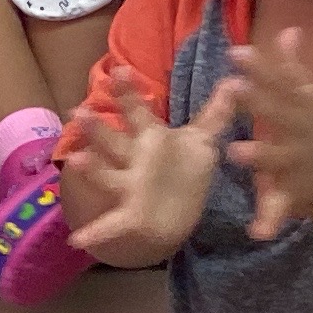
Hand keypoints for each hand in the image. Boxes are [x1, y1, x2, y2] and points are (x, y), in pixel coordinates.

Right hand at [57, 58, 237, 259]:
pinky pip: (111, 224)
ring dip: (92, 169)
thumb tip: (235, 80)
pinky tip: (78, 240)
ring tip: (77, 161)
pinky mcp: (131, 215)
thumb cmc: (184, 170)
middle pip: (114, 141)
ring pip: (107, 175)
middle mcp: (134, 160)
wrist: (178, 213)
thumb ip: (215, 113)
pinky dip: (95, 233)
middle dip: (98, 128)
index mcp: (150, 138)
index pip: (137, 111)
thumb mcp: (201, 140)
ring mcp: (129, 187)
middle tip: (79, 112)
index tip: (119, 72)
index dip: (128, 92)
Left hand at [225, 28, 312, 240]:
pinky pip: (280, 208)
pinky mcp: (295, 192)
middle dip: (257, 101)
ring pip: (277, 158)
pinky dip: (269, 221)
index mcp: (301, 106)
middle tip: (231, 88)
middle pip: (277, 113)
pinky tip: (255, 232)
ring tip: (234, 153)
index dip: (259, 66)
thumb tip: (288, 29)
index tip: (236, 51)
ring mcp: (298, 162)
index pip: (279, 81)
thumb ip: (293, 67)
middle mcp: (300, 130)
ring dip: (258, 155)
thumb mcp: (312, 96)